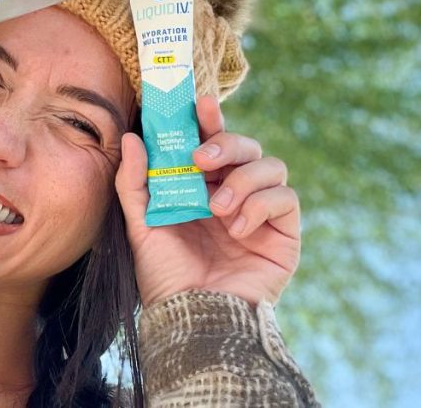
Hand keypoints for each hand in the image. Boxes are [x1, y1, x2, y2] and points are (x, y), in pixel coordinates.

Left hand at [115, 95, 301, 307]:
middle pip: (247, 146)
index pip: (212, 143)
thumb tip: (134, 137)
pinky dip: (261, 204)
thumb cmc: (165, 276)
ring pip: (271, 165)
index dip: (210, 120)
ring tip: (217, 208)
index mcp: (202, 188)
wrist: (192, 317)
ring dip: (242, 179)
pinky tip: (238, 228)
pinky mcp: (284, 234)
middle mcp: (234, 195)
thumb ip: (134, 181)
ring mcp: (262, 213)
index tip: (199, 104)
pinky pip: (286, 198)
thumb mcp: (141, 224)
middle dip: (227, 143)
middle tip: (202, 158)